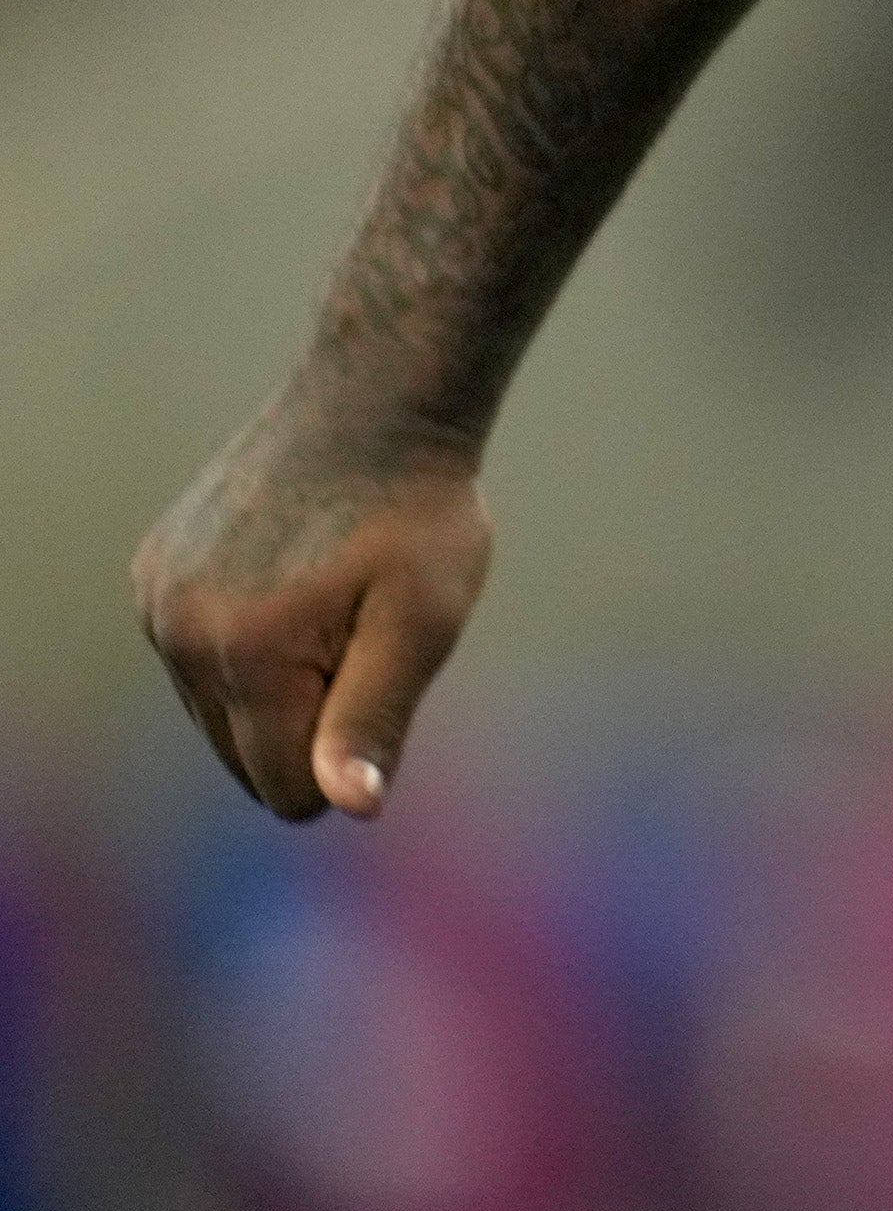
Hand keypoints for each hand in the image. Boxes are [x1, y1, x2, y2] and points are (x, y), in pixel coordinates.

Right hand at [132, 397, 493, 820]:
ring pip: (217, 707)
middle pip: (242, 755)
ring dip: (278, 678)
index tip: (383, 676)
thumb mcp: (423, 621)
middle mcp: (178, 634)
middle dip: (309, 717)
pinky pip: (196, 651)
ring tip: (331, 599)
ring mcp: (156, 599)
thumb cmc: (417, 516)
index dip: (347, 758)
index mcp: (245, 657)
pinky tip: (292, 574)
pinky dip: (244, 638)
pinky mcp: (151, 570)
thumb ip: (375, 718)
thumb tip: (348, 807)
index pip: (286, 788)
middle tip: (360, 632)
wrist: (375, 404)